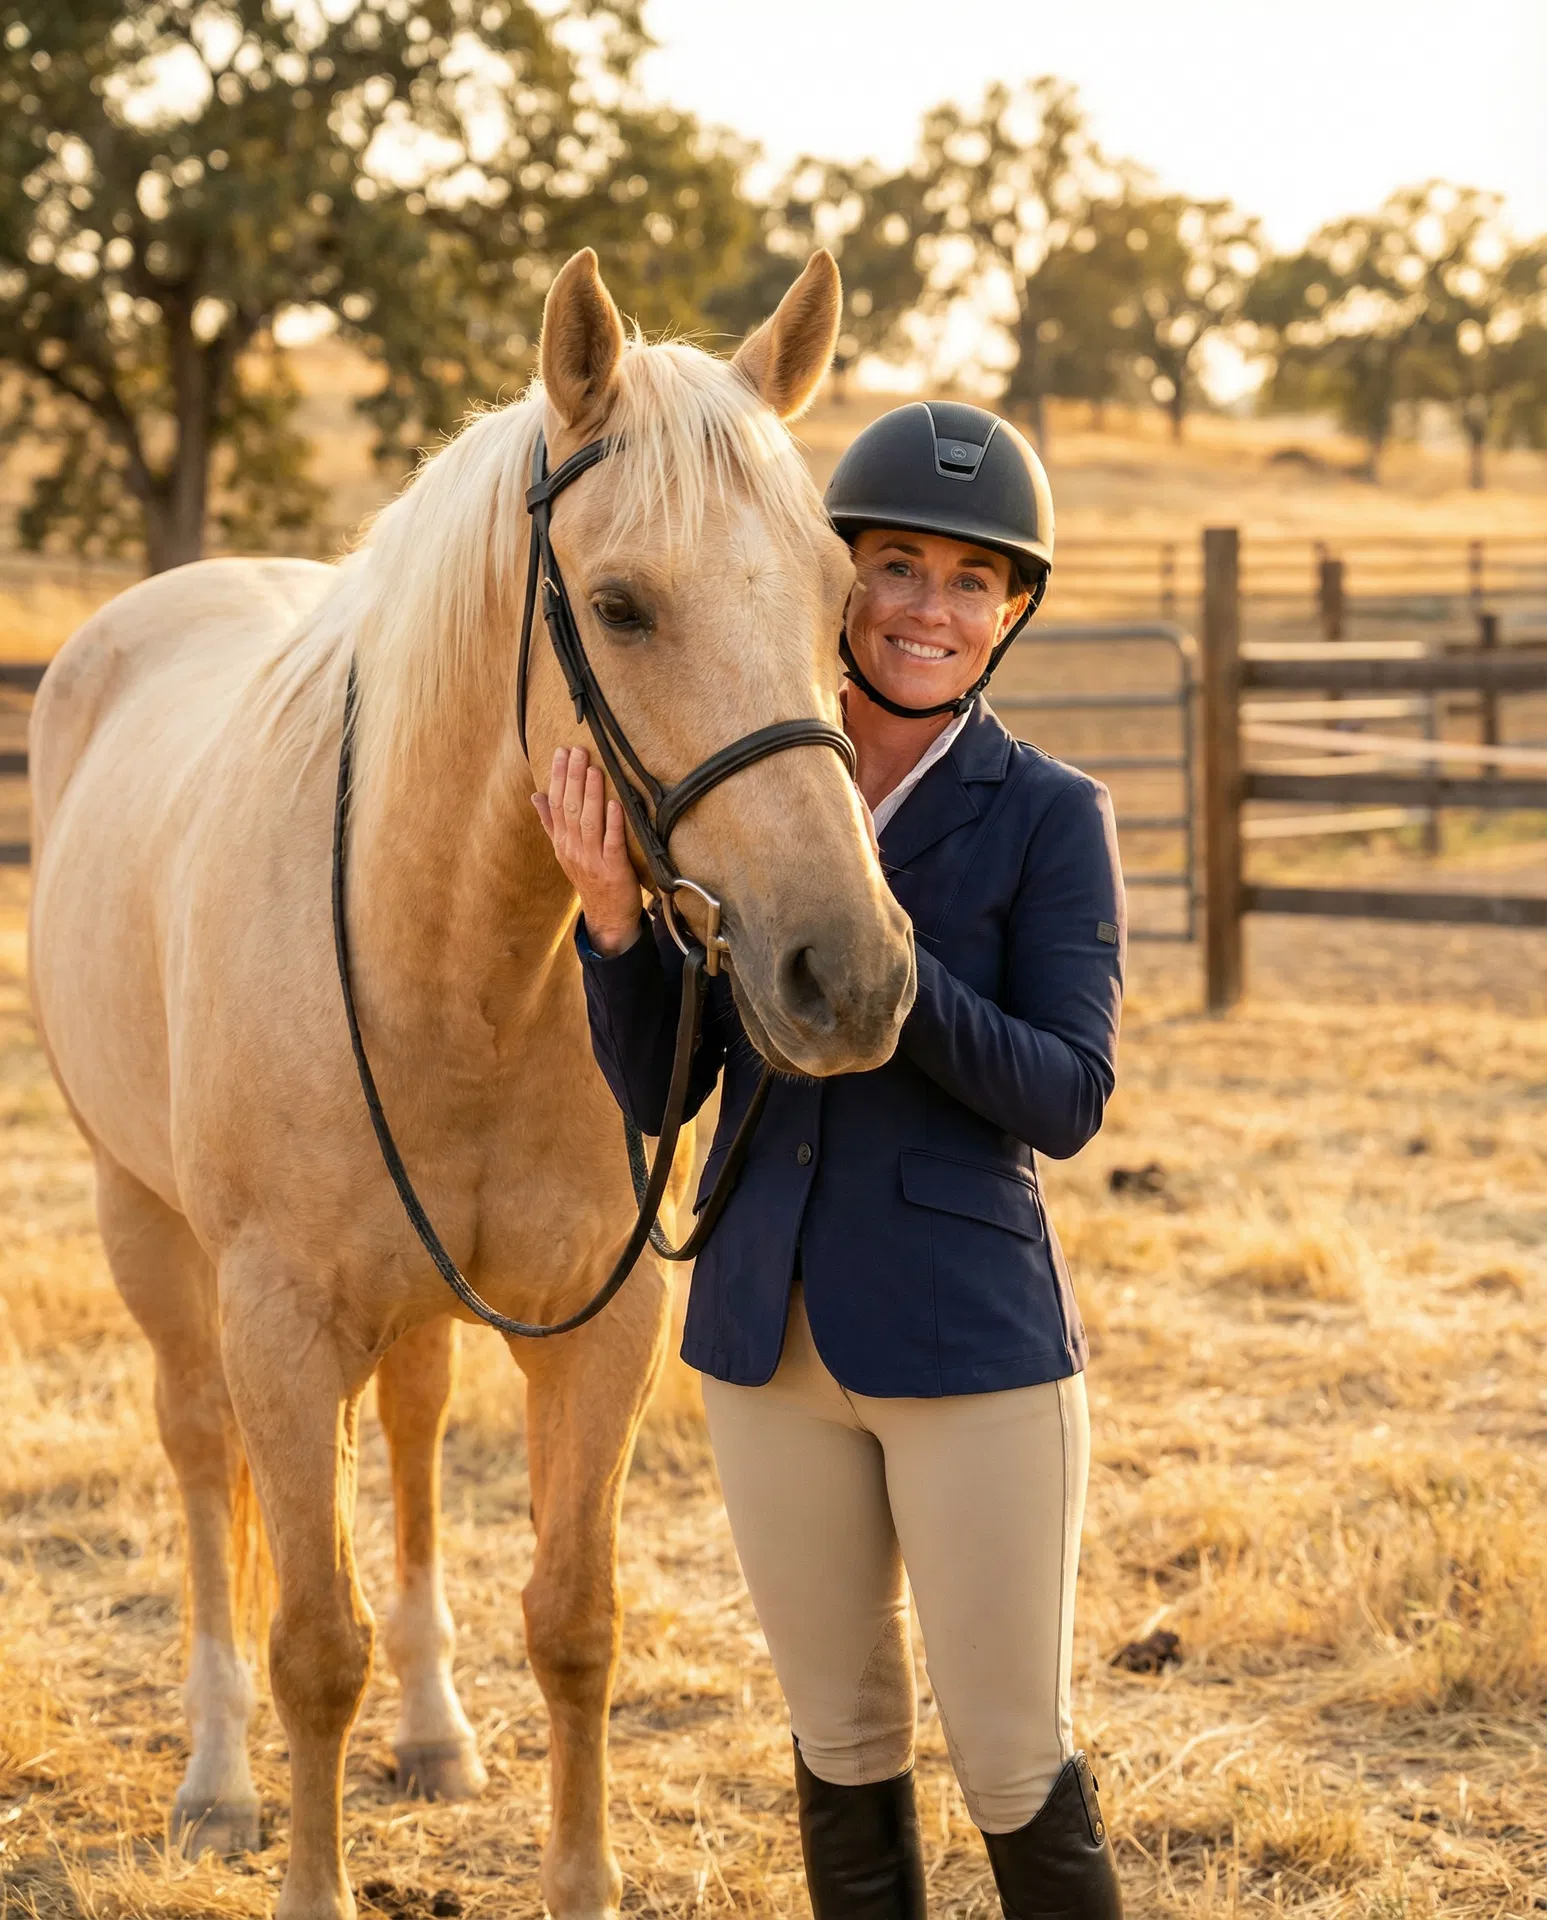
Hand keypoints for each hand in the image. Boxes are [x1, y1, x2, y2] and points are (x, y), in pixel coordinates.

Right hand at [531, 747, 642, 955]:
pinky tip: (615, 804)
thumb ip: (551, 823)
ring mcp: (592, 859)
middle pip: (569, 808)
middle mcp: (573, 849)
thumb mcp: (565, 851)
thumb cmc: (590, 878)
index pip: (555, 803)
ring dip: (591, 794)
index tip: (560, 752)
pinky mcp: (613, 869)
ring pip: (588, 822)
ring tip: (594, 769)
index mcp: (561, 842)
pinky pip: (612, 842)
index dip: (557, 776)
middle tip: (578, 751)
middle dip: (573, 777)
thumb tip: (536, 795)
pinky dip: (613, 822)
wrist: (607, 916)